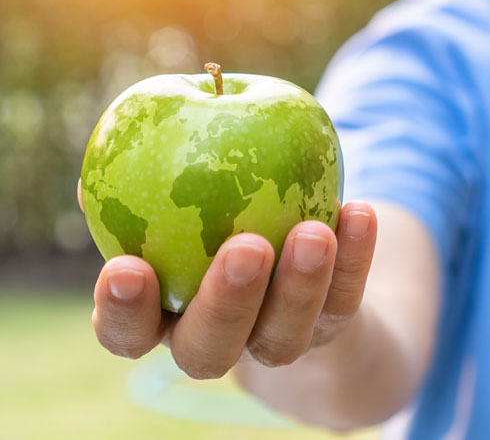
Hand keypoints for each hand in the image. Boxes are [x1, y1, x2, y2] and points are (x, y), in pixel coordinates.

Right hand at [81, 180, 377, 378]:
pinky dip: (355, 255)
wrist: (303, 277)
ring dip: (300, 284)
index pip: (126, 333)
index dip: (121, 310)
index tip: (126, 267)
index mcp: (162, 317)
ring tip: (314, 231)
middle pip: (209, 347)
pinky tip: (359, 211)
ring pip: (283, 335)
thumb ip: (139, 190)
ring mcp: (276, 340)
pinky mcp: (331, 325)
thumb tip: (93, 178)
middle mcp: (216, 340)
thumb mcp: (177, 204)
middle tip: (245, 247)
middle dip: (225, 301)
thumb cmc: (214, 220)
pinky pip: (344, 298)